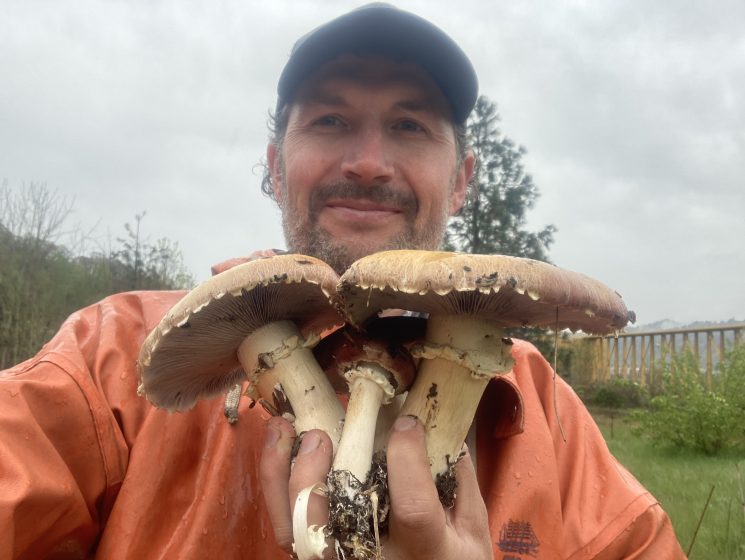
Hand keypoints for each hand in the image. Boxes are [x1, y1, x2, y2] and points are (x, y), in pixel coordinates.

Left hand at [260, 416, 493, 558]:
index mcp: (423, 551)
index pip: (412, 507)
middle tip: (319, 435)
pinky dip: (275, 486)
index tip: (408, 423)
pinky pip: (285, 528)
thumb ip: (459, 481)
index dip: (408, 459)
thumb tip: (442, 426)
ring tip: (284, 429)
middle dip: (313, 476)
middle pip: (329, 527)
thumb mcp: (473, 533)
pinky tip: (278, 449)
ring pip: (293, 530)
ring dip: (281, 475)